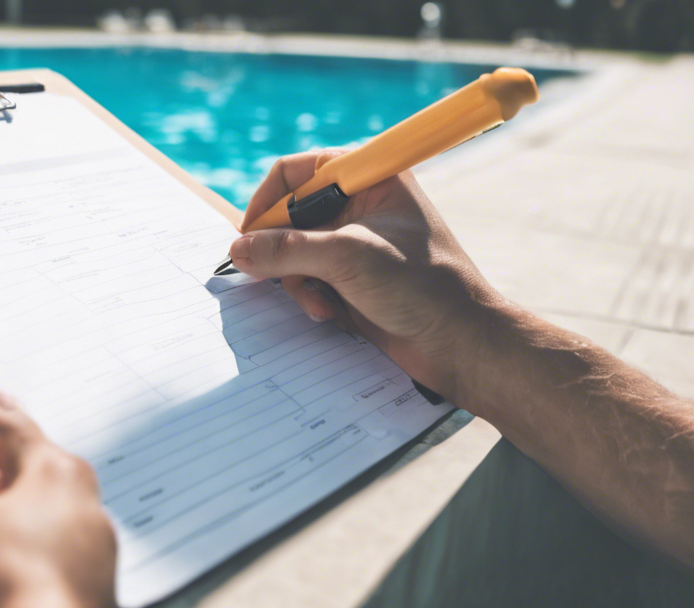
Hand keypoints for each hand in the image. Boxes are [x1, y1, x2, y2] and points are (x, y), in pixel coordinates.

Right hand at [231, 149, 507, 405]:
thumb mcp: (347, 258)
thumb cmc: (422, 286)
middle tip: (278, 277)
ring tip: (320, 302)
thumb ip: (286, 251)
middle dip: (284, 252)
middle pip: (290, 216)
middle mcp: (361, 205)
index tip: (247, 236)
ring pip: (295, 253)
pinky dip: (311, 296)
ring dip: (298, 281)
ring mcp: (356, 244)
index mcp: (370, 178)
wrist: (460, 343)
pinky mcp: (354, 279)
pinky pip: (309, 280)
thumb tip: (238, 250)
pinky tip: (331, 313)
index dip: (268, 202)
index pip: (298, 172)